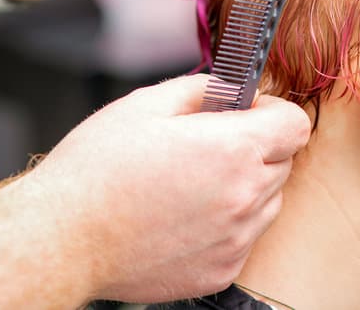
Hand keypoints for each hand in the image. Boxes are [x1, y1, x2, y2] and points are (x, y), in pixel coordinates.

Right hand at [24, 74, 309, 302]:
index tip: (246, 113)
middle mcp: (245, 198)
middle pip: (284, 162)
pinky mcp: (221, 271)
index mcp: (233, 150)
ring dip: (245, 187)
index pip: (296, 124)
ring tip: (191, 184)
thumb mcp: (146, 104)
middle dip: (257, 147)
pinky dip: (226, 225)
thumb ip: (202, 88)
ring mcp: (235, 240)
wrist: (63, 239)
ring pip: (268, 202)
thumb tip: (231, 87)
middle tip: (207, 146)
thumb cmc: (96, 171)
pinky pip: (245, 238)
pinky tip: (183, 216)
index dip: (272, 111)